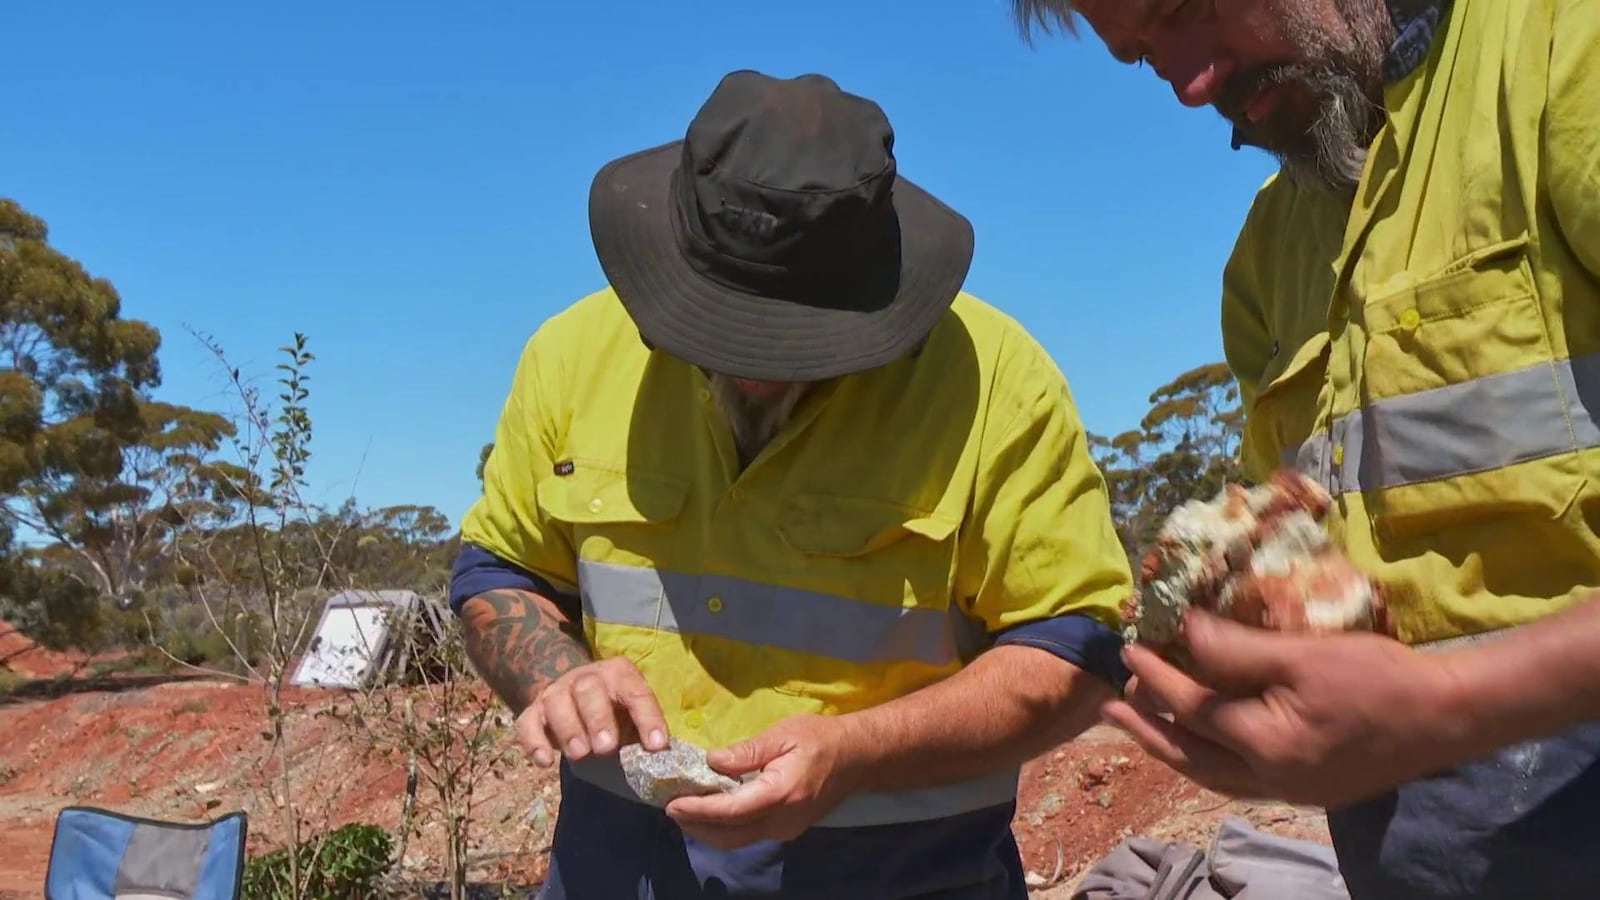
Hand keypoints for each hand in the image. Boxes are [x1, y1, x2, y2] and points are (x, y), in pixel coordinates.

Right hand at [517, 656, 669, 766]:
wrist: (572, 694)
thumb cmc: (613, 710)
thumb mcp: (632, 714)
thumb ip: (645, 731)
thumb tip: (663, 758)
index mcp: (619, 674)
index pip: (635, 692)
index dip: (648, 717)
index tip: (657, 746)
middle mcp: (586, 677)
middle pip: (588, 689)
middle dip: (598, 718)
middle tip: (606, 748)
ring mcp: (556, 692)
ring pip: (556, 702)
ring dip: (568, 729)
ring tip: (580, 755)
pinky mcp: (533, 711)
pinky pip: (527, 722)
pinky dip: (534, 742)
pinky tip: (545, 762)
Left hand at [665, 713, 862, 849]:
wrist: (857, 758)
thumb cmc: (821, 739)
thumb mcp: (784, 734)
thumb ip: (747, 751)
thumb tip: (713, 762)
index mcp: (780, 794)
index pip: (731, 811)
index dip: (698, 810)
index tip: (673, 804)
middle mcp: (782, 821)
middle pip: (729, 835)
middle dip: (696, 826)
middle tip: (670, 809)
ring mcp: (785, 830)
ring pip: (738, 839)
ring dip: (708, 830)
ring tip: (685, 811)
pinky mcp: (786, 829)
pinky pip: (749, 834)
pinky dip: (725, 827)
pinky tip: (713, 811)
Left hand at [1100, 609, 1465, 809]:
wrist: (1448, 718)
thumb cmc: (1377, 678)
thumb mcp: (1301, 655)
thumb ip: (1236, 649)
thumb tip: (1183, 630)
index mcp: (1262, 744)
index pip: (1191, 707)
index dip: (1155, 676)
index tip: (1129, 648)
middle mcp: (1267, 778)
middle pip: (1187, 755)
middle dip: (1145, 727)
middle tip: (1110, 703)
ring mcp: (1287, 790)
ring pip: (1208, 775)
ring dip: (1170, 749)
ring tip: (1140, 725)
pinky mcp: (1305, 790)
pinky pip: (1235, 781)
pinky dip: (1205, 762)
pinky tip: (1197, 746)